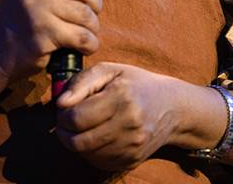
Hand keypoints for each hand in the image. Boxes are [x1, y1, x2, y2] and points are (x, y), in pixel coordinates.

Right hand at [0, 0, 117, 83]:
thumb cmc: (26, 18)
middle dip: (94, 5)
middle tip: (85, 16)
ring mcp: (35, 6)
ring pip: (86, 14)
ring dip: (92, 27)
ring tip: (82, 32)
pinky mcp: (43, 32)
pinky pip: (83, 36)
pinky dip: (89, 44)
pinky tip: (82, 46)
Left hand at [54, 62, 183, 171]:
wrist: (172, 107)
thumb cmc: (137, 84)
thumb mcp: (111, 70)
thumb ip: (82, 82)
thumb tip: (60, 102)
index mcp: (122, 97)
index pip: (77, 118)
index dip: (62, 116)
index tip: (63, 109)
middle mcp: (129, 125)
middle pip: (79, 141)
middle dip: (64, 132)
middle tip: (65, 121)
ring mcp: (132, 146)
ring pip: (86, 154)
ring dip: (76, 142)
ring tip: (81, 127)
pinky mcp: (132, 160)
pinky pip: (99, 162)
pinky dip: (90, 151)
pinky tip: (95, 136)